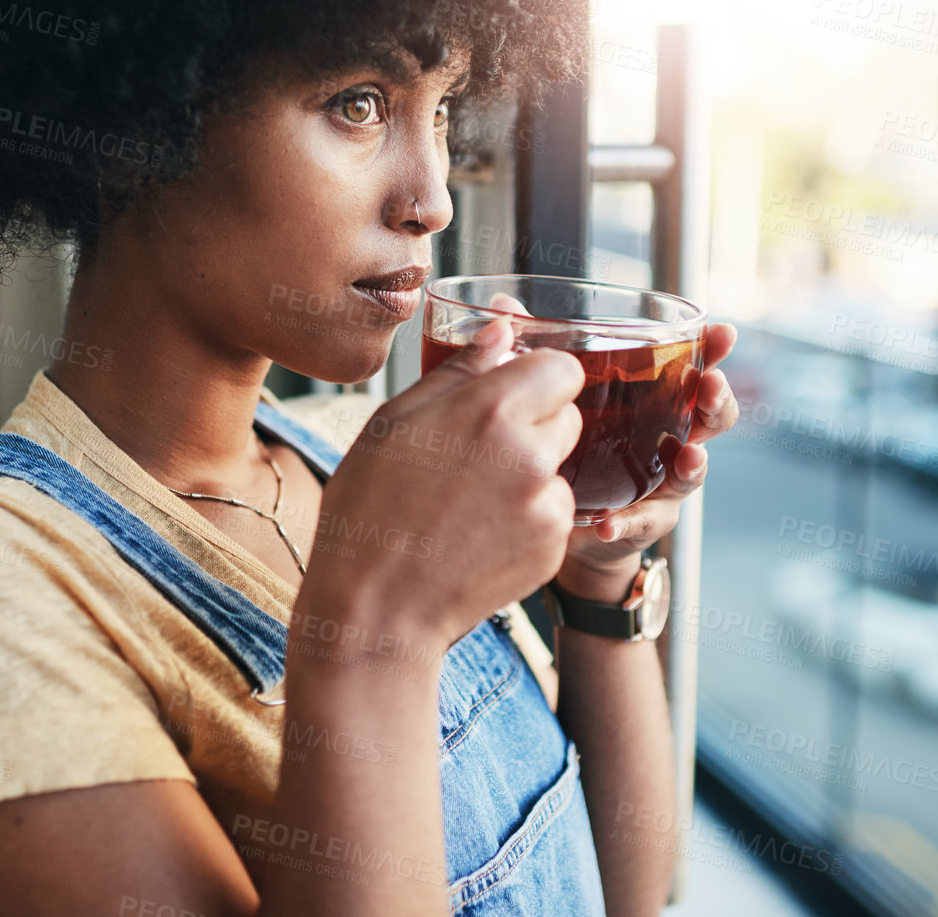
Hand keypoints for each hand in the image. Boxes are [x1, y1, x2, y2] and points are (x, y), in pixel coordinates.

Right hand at [306, 316, 586, 651]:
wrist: (376, 607)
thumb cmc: (370, 509)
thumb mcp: (395, 422)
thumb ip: (457, 370)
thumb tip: (501, 330)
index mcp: (490, 409)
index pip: (562, 367)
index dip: (537, 377)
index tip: (508, 394)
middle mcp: (531, 452)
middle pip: (567, 414)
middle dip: (534, 424)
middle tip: (478, 453)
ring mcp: (547, 504)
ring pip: (559, 465)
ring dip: (531, 472)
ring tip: (472, 500)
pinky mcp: (554, 547)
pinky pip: (555, 511)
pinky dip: (529, 517)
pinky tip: (480, 532)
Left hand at [475, 290, 739, 599]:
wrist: (563, 520)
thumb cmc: (570, 446)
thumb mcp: (554, 397)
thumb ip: (535, 352)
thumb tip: (502, 307)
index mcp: (655, 402)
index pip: (693, 369)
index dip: (713, 351)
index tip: (723, 333)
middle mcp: (668, 440)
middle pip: (711, 419)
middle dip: (716, 401)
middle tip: (709, 389)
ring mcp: (661, 484)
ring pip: (691, 473)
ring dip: (692, 464)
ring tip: (686, 458)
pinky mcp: (638, 523)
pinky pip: (640, 524)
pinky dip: (626, 523)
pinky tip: (607, 524)